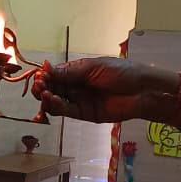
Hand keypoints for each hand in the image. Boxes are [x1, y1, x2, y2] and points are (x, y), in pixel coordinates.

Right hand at [33, 57, 177, 123]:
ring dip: (47, 98)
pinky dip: (56, 107)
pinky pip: (66, 111)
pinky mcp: (84, 114)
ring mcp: (79, 101)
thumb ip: (69, 72)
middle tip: (39, 87)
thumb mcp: (93, 67)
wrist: (142, 90)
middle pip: (51, 88)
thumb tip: (45, 67)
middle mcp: (75, 86)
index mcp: (77, 72)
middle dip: (42, 88)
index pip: (54, 74)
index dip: (44, 76)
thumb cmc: (121, 72)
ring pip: (55, 101)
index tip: (39, 77)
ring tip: (45, 94)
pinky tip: (53, 100)